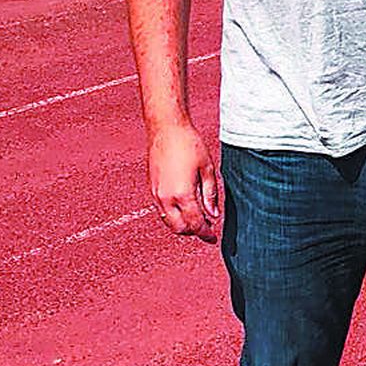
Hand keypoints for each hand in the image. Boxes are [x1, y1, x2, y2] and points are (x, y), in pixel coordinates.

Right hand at [147, 121, 220, 240]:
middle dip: (194, 232)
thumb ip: (211, 194)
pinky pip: (162, 211)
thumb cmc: (189, 144)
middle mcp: (166, 198)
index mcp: (183, 194)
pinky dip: (173, 215)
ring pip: (169, 222)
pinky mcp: (152, 188)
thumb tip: (213, 215)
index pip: (195, 224)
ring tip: (197, 218)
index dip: (206, 233)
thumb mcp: (208, 168)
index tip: (214, 236)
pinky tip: (185, 207)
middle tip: (207, 228)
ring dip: (182, 225)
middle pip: (179, 229)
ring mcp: (156, 194)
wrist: (166, 128)